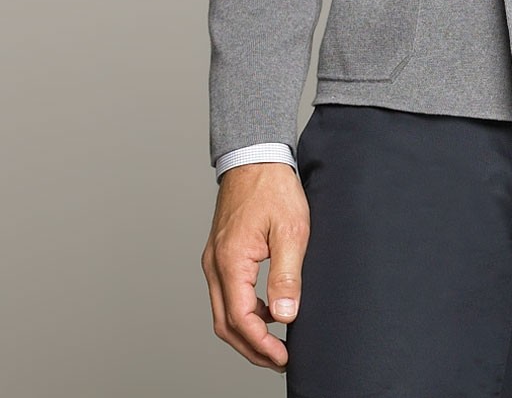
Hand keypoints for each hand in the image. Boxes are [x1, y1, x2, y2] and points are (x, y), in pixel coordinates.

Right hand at [201, 162, 309, 370]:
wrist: (256, 156)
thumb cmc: (274, 188)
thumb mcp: (291, 230)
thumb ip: (287, 276)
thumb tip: (285, 317)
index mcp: (230, 262)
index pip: (241, 319)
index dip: (262, 345)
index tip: (283, 358)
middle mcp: (214, 265)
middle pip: (225, 324)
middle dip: (251, 348)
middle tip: (278, 360)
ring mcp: (213, 260)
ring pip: (222, 312)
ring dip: (246, 332)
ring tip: (275, 342)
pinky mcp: (219, 254)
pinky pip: (225, 294)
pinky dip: (243, 311)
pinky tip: (267, 311)